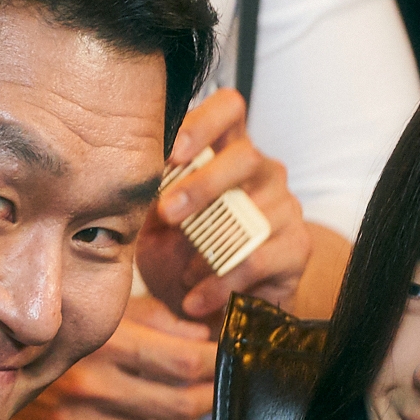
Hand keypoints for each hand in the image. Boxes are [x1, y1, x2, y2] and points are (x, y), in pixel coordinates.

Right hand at [0, 296, 216, 419]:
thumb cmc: (39, 340)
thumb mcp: (93, 313)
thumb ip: (152, 321)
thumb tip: (201, 337)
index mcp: (102, 343)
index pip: (182, 362)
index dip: (215, 365)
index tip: (224, 362)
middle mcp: (91, 386)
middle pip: (179, 406)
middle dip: (207, 401)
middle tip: (211, 393)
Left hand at [137, 88, 312, 320]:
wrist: (213, 310)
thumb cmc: (180, 254)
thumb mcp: (154, 225)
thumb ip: (147, 196)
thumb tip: (124, 178)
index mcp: (225, 152)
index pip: (228, 109)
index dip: (203, 123)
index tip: (172, 153)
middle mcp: (261, 171)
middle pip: (246, 156)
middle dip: (202, 185)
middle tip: (168, 213)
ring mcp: (284, 207)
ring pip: (255, 212)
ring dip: (209, 246)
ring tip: (180, 275)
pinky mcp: (296, 248)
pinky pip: (259, 259)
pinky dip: (221, 283)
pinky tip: (194, 299)